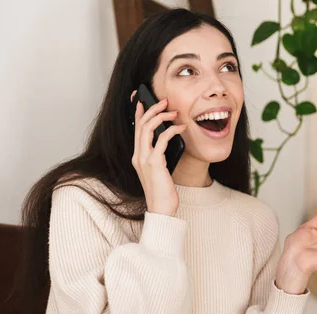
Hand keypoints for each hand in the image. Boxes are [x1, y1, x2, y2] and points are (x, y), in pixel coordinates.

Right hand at [131, 95, 185, 216]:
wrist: (161, 208)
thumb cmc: (163, 191)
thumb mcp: (160, 170)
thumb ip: (160, 156)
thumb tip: (168, 140)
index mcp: (138, 157)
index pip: (136, 130)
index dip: (139, 113)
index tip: (143, 101)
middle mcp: (138, 156)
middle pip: (140, 124)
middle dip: (152, 109)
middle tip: (164, 101)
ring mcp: (144, 159)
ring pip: (147, 128)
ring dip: (161, 116)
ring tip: (173, 111)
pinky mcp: (154, 163)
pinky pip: (162, 139)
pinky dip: (172, 130)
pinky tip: (181, 128)